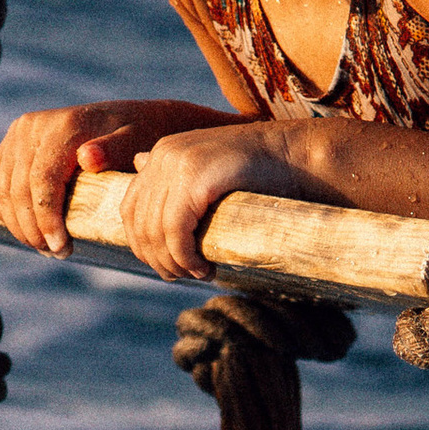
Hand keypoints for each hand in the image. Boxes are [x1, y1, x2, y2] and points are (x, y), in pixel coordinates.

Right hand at [0, 102, 215, 257]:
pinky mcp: (10, 145)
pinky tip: (28, 230)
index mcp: (63, 125)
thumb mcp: (136, 141)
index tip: (61, 247)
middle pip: (18, 189)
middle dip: (33, 229)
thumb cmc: (137, 137)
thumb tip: (87, 158)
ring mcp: (18, 134)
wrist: (126, 121)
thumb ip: (114, 149)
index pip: (42, 180)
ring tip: (45, 247)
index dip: (46, 219)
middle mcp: (33, 126)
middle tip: (56, 254)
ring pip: (2, 190)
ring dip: (18, 225)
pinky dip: (6, 210)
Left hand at [112, 120, 318, 280]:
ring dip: (172, 263)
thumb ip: (177, 181)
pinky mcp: (194, 177)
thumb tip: (139, 166)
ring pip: (154, 231)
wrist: (298, 154)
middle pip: (137, 223)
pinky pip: (175, 231)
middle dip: (157, 259)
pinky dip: (184, 257)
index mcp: (164, 153)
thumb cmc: (263, 172)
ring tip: (197, 274)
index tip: (170, 266)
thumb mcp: (212, 176)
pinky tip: (203, 267)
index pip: (130, 209)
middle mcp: (164, 155)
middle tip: (183, 276)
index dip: (143, 245)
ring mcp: (177, 163)